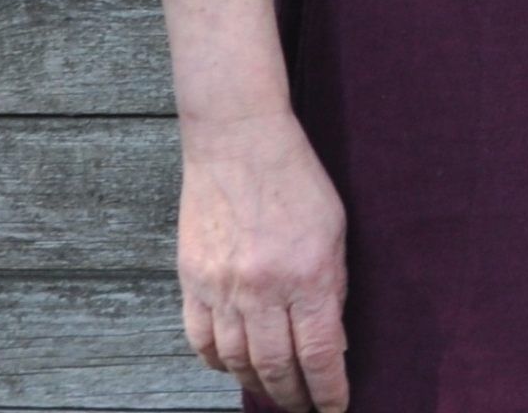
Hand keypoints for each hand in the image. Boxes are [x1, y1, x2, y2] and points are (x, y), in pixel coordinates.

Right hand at [177, 106, 349, 408]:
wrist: (238, 142)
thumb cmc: (295, 179)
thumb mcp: (335, 231)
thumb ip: (334, 288)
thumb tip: (333, 342)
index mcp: (308, 275)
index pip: (319, 356)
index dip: (328, 392)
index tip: (335, 408)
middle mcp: (262, 289)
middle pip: (276, 368)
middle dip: (294, 398)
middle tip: (304, 409)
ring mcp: (222, 288)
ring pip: (236, 362)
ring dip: (257, 385)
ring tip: (273, 392)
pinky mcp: (192, 281)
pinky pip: (200, 341)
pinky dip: (217, 362)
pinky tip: (233, 366)